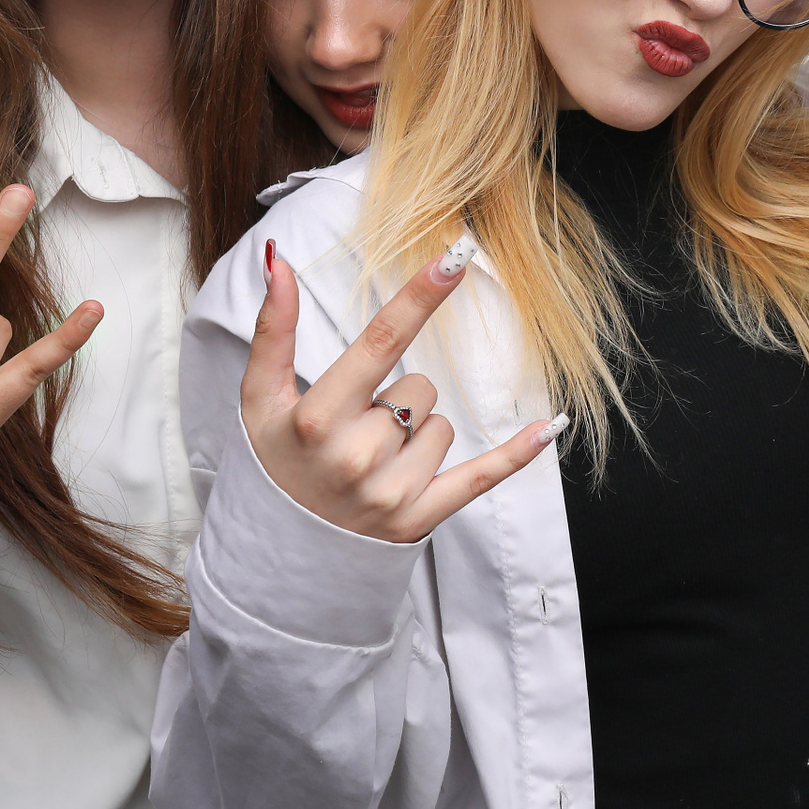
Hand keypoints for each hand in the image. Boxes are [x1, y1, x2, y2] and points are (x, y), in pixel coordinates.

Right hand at [243, 239, 560, 544]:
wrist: (278, 551)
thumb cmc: (275, 462)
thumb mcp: (260, 398)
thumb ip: (273, 329)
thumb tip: (276, 261)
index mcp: (318, 418)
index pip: (381, 341)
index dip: (421, 295)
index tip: (455, 256)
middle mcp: (357, 455)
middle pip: (420, 386)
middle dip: (397, 398)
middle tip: (357, 428)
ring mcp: (391, 491)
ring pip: (442, 426)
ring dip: (416, 435)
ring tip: (374, 460)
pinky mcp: (418, 519)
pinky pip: (481, 477)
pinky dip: (514, 455)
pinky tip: (547, 426)